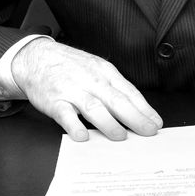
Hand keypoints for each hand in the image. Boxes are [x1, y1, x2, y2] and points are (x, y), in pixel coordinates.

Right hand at [11, 39, 161, 141]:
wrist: (38, 58)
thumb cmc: (72, 67)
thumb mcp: (96, 69)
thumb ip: (113, 88)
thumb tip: (137, 111)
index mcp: (105, 72)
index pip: (129, 92)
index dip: (144, 108)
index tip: (156, 123)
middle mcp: (91, 80)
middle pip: (116, 100)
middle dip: (135, 117)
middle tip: (148, 132)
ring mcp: (73, 90)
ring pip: (94, 107)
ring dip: (109, 123)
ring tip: (121, 137)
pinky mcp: (54, 101)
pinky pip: (65, 115)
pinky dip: (74, 126)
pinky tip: (83, 137)